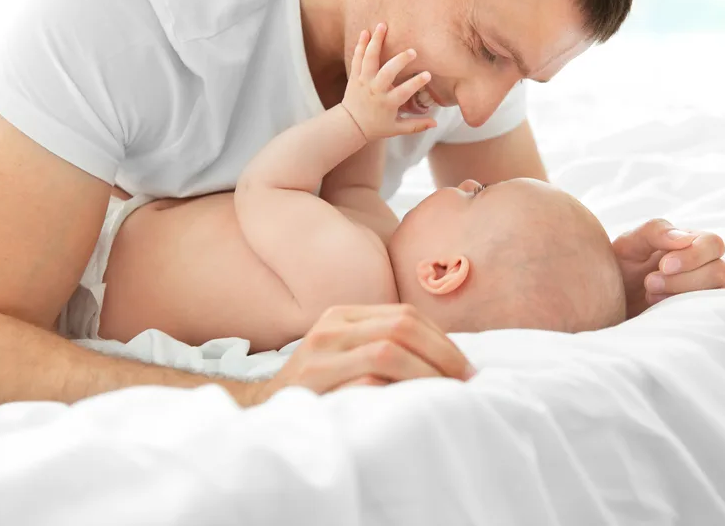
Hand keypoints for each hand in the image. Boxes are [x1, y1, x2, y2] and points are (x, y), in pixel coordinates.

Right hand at [252, 304, 474, 401]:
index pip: (406, 314)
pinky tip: (414, 405)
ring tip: (448, 393)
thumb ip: (383, 345)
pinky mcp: (311, 385)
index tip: (466, 367)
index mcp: (343, 315)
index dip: (443, 340)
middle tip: (467, 382)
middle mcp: (330, 327)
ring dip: (427, 374)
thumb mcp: (345, 354)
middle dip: (443, 356)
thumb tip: (448, 359)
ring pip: (388, 352)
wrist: (258, 411)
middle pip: (402, 328)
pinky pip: (364, 383)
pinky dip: (395, 393)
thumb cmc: (315, 388)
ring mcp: (318, 355)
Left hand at [342, 24, 436, 140]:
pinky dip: (361, 45)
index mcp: (387, 103)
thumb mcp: (397, 129)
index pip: (404, 92)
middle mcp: (375, 90)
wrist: (350, 125)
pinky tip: (366, 31)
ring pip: (369, 59)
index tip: (428, 74)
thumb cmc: (376, 127)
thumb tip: (436, 123)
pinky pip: (357, 58)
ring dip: (376, 42)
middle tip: (412, 52)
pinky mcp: (355, 76)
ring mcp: (363, 81)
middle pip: (387, 72)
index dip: (416, 83)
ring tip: (383, 25)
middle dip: (399, 60)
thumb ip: (416, 125)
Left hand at [612, 219, 724, 318]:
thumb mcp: (631, 243)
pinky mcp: (696, 312)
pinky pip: (706, 313)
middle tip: (650, 283)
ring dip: (682, 295)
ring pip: (715, 293)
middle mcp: (703, 266)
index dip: (693, 256)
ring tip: (650, 295)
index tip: (663, 266)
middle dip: (684, 279)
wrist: (610, 296)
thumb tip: (686, 237)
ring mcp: (702, 291)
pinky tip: (658, 308)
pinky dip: (684, 311)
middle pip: (718, 271)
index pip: (713, 244)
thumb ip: (656, 232)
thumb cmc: (622, 264)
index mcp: (691, 242)